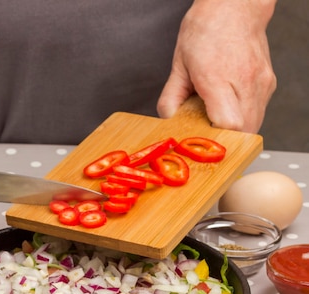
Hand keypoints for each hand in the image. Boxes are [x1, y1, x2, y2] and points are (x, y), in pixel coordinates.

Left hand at [157, 0, 276, 132]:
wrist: (233, 8)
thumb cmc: (206, 32)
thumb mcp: (179, 65)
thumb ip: (171, 96)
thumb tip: (168, 118)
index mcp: (219, 78)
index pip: (228, 123)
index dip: (215, 136)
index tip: (202, 135)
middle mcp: (245, 82)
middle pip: (243, 130)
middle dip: (224, 138)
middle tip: (206, 130)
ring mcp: (260, 84)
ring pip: (254, 124)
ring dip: (235, 129)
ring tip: (216, 114)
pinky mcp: (268, 84)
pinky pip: (258, 112)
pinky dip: (243, 117)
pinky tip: (228, 105)